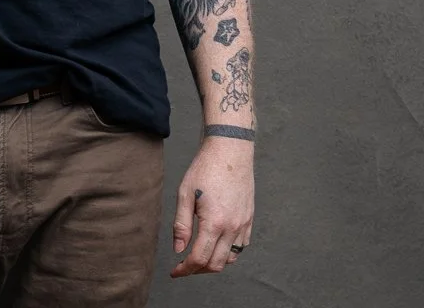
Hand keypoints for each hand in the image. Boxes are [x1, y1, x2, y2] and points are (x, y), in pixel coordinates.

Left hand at [170, 138, 253, 276]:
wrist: (230, 150)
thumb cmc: (205, 169)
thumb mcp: (185, 194)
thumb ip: (181, 225)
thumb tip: (178, 249)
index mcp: (214, 222)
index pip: (199, 258)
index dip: (184, 269)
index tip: (174, 271)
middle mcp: (232, 227)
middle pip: (216, 264)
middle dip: (197, 270)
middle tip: (183, 266)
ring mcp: (243, 224)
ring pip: (230, 258)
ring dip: (213, 262)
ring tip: (198, 256)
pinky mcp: (249, 219)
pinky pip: (241, 246)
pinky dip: (227, 253)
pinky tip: (215, 245)